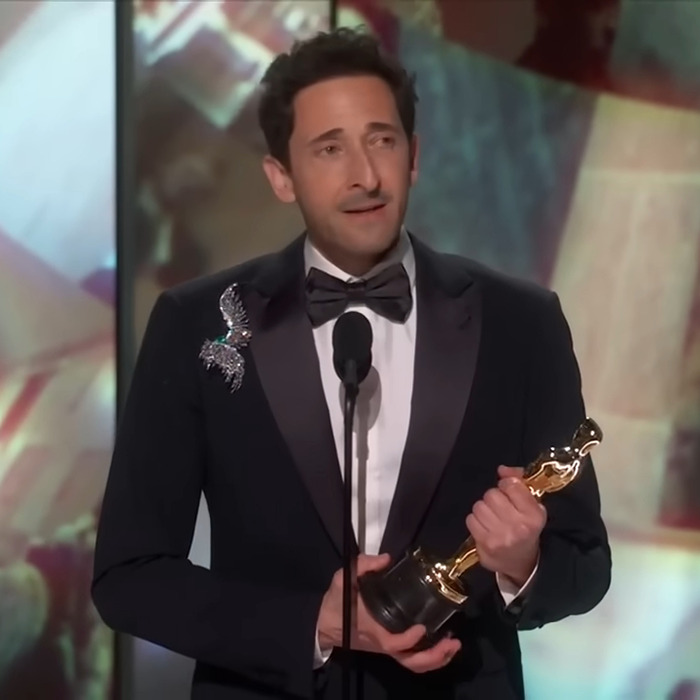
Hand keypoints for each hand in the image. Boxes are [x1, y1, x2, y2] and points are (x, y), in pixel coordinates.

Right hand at [317, 553, 460, 672]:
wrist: (324, 624)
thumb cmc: (336, 603)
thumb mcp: (343, 578)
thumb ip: (363, 565)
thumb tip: (386, 559)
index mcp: (373, 629)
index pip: (393, 643)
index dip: (409, 640)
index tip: (422, 628)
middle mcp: (383, 643)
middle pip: (411, 661)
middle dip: (434, 656)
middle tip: (453, 642)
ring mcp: (387, 649)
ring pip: (413, 664)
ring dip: (436, 659)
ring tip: (453, 646)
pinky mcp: (389, 649)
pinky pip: (411, 660)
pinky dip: (428, 658)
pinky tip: (441, 646)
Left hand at [466, 466, 545, 585]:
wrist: (522, 563)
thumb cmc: (526, 530)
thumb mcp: (532, 506)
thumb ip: (518, 483)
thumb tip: (502, 469)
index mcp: (533, 515)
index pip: (511, 485)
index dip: (506, 485)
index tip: (507, 491)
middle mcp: (518, 527)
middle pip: (492, 494)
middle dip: (494, 498)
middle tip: (500, 507)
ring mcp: (500, 537)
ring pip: (479, 506)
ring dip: (484, 509)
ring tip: (493, 517)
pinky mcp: (485, 546)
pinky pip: (471, 520)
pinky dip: (476, 521)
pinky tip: (486, 527)